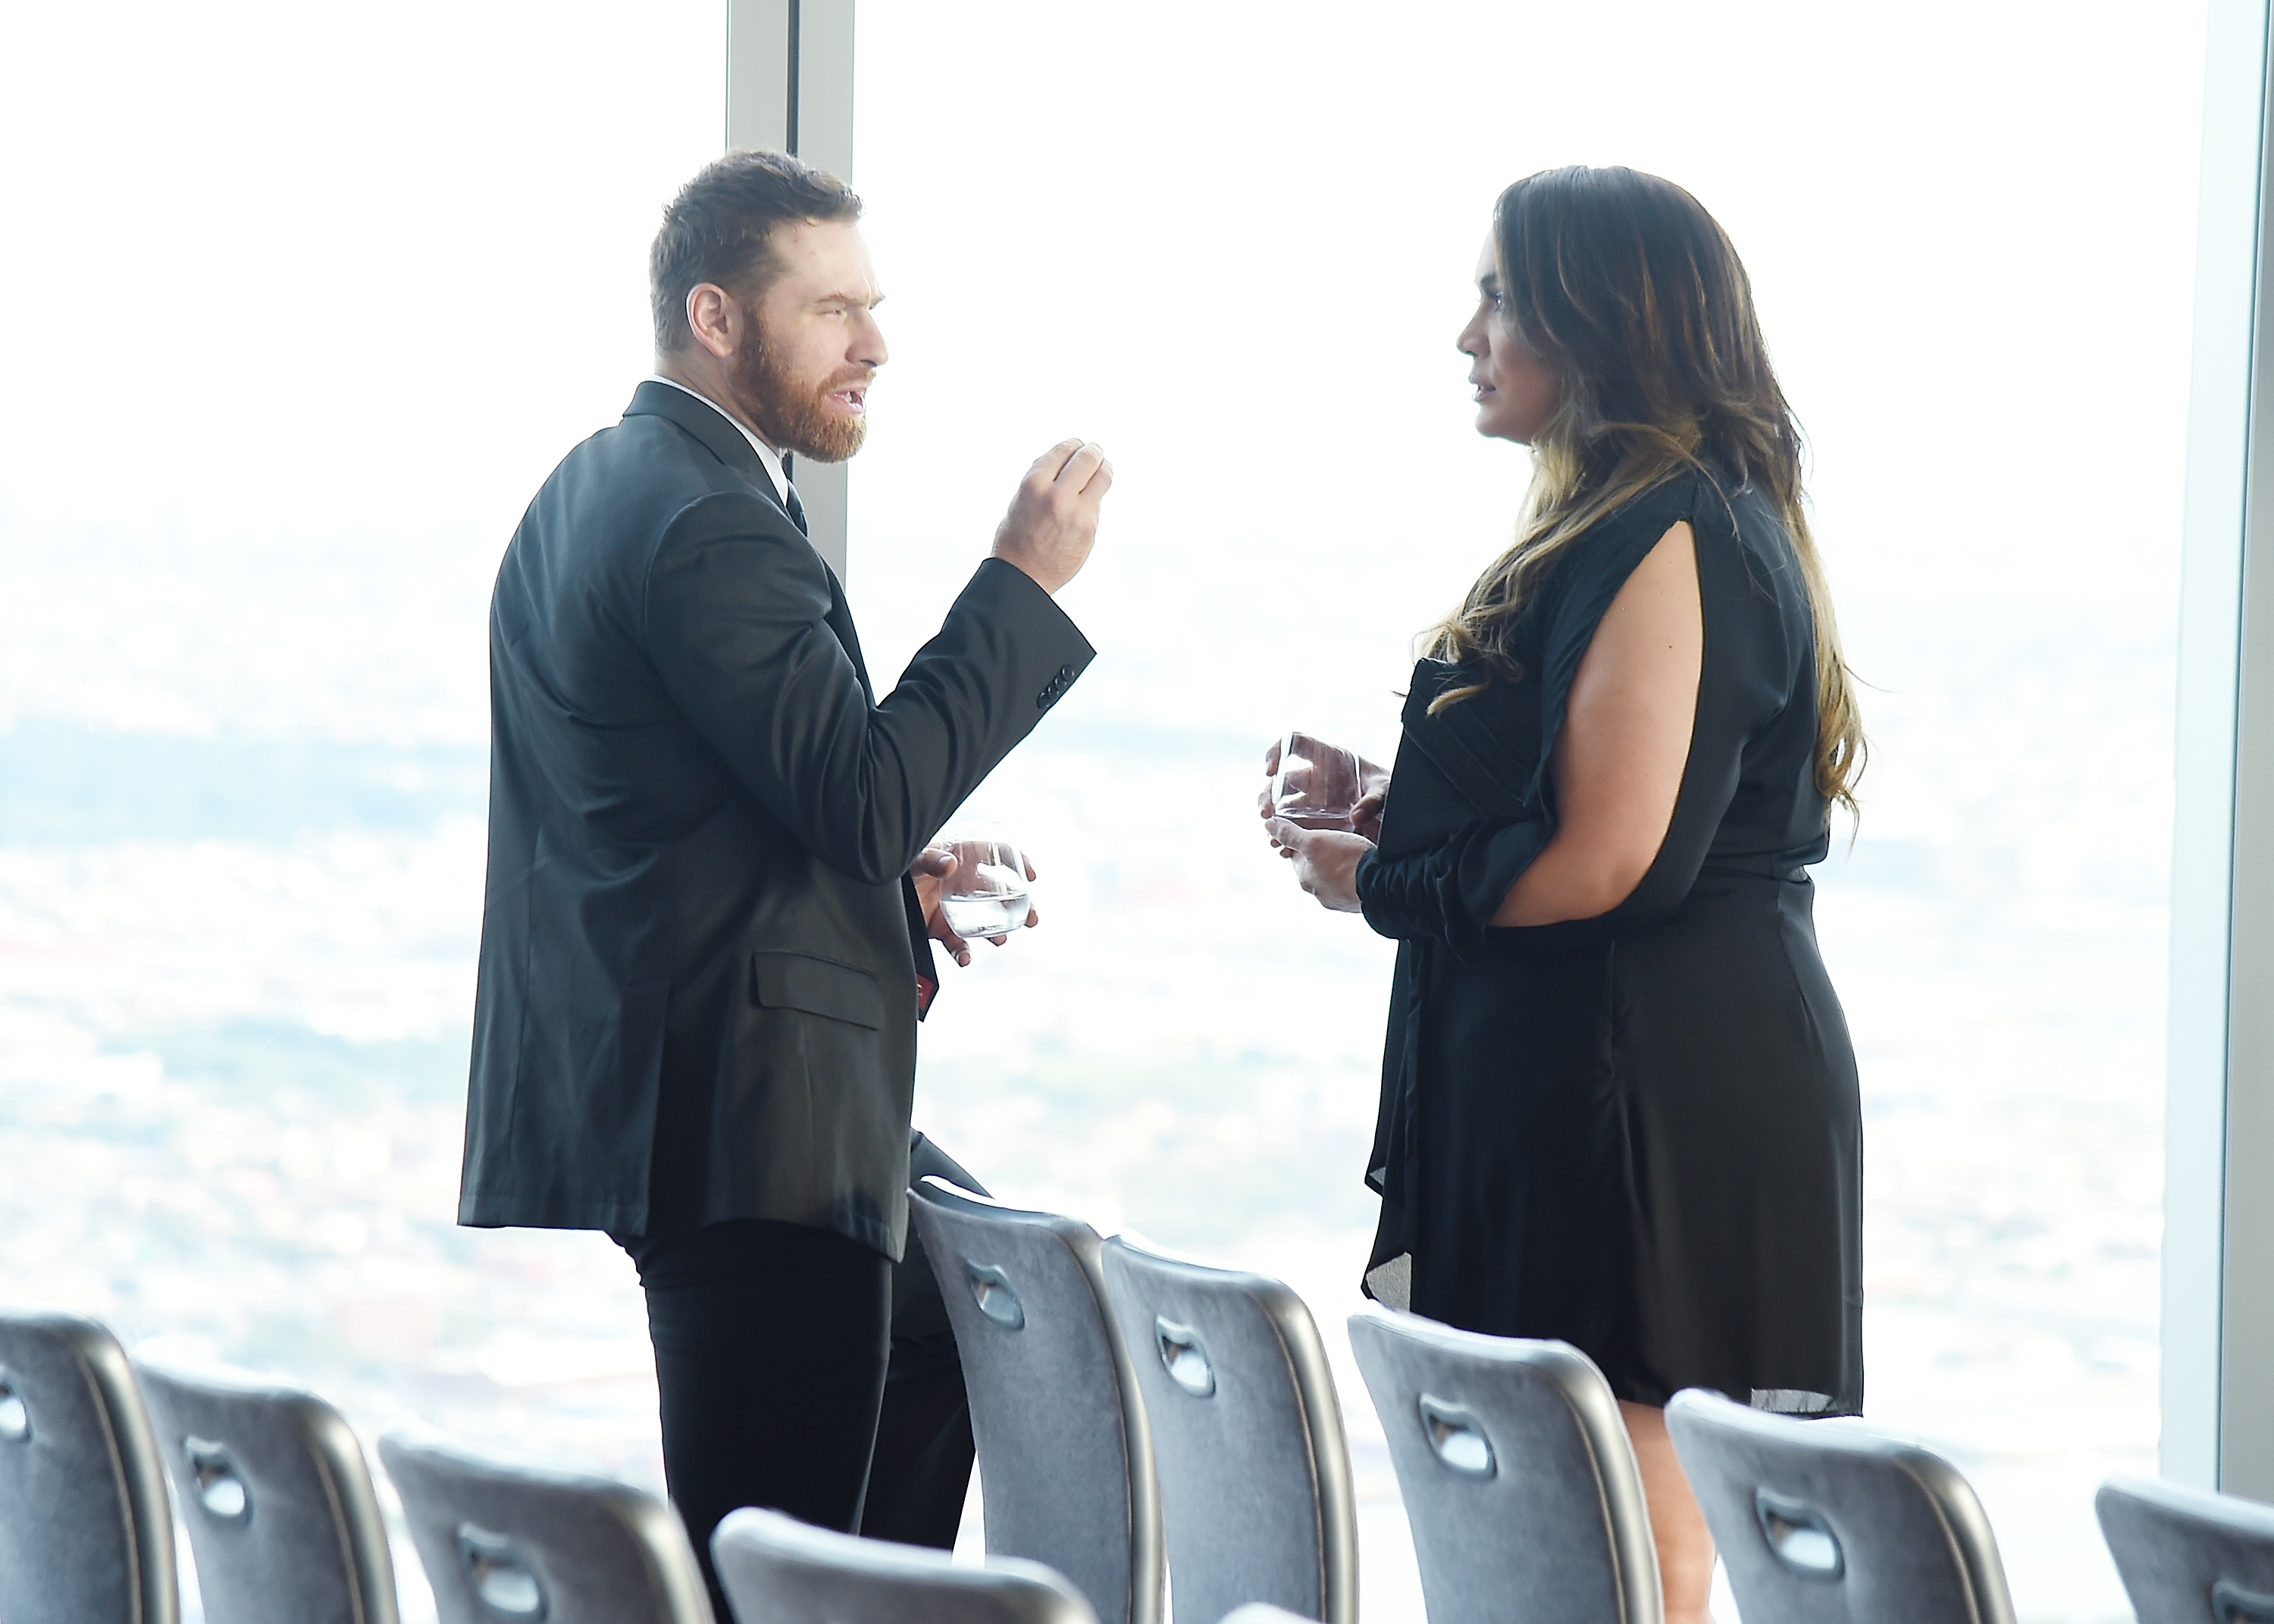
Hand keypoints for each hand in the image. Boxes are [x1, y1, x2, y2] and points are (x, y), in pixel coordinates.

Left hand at [909, 846, 1040, 965]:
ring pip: (985, 921)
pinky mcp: (940, 928)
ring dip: (997, 932)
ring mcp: (954, 907)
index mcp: (962, 857)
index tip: (1031, 876)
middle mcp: (963, 882)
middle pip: (1001, 893)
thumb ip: (930, 859)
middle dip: (1021, 907)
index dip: (1019, 862)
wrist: (869, 893)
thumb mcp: (913, 859)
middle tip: (1032, 920)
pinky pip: (958, 943)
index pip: (998, 853)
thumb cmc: (896, 867)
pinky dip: (963, 953)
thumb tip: (950, 865)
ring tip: (1000, 939)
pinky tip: (965, 958)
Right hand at [991, 439, 1112, 593]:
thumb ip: (1043, 481)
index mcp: (1033, 483)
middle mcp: (1056, 494)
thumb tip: (1066, 463)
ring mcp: (1076, 512)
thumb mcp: (1020, 500)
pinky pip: (1097, 503)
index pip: (1063, 450)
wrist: (1022, 577)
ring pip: (1103, 477)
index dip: (1074, 445)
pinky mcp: (1089, 528)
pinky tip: (1089, 499)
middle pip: (1087, 458)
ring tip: (1103, 467)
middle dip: (1093, 451)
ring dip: (1104, 468)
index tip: (1079, 445)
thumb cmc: (1017, 538)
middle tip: (1096, 451)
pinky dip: (1094, 498)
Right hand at [1258, 737, 1389, 841]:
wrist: (1399, 810)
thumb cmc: (1391, 790)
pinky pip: (1295, 824)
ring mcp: (1316, 797)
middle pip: (1282, 779)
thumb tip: (1355, 817)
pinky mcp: (1318, 817)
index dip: (1277, 751)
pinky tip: (1284, 848)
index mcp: (1330, 757)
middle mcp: (1318, 776)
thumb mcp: (1385, 791)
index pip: (1294, 743)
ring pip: (1283, 805)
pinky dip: (1286, 836)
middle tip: (1265, 813)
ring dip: (1273, 819)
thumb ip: (1372, 801)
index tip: (1270, 771)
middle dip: (1268, 795)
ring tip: (1273, 837)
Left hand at [1264, 816, 1371, 912]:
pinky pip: (1351, 884)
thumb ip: (1290, 834)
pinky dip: (1354, 875)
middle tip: (1338, 838)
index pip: (1297, 855)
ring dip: (1340, 865)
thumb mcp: (1314, 841)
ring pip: (1333, 876)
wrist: (1381, 886)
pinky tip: (1364, 866)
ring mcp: (1337, 899)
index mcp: (1304, 877)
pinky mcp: (1356, 902)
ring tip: (1353, 851)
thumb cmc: (1347, 862)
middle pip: (1315, 866)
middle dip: (1324, 853)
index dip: (1305, 840)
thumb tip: (1268, 826)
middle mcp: (1317, 892)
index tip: (1318, 831)